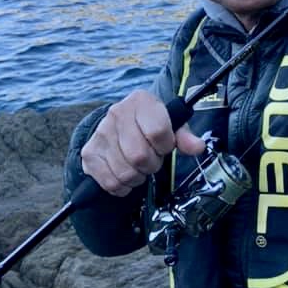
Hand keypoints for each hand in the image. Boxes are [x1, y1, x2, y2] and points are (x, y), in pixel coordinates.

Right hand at [81, 90, 206, 195]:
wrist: (119, 124)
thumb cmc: (150, 124)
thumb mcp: (171, 124)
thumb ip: (185, 136)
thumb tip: (198, 147)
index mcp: (141, 101)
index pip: (158, 132)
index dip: (166, 145)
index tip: (165, 145)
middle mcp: (117, 113)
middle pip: (140, 156)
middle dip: (152, 164)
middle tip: (152, 158)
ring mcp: (101, 134)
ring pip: (126, 172)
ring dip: (138, 176)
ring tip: (139, 166)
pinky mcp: (89, 154)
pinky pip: (111, 182)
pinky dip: (123, 186)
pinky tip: (126, 174)